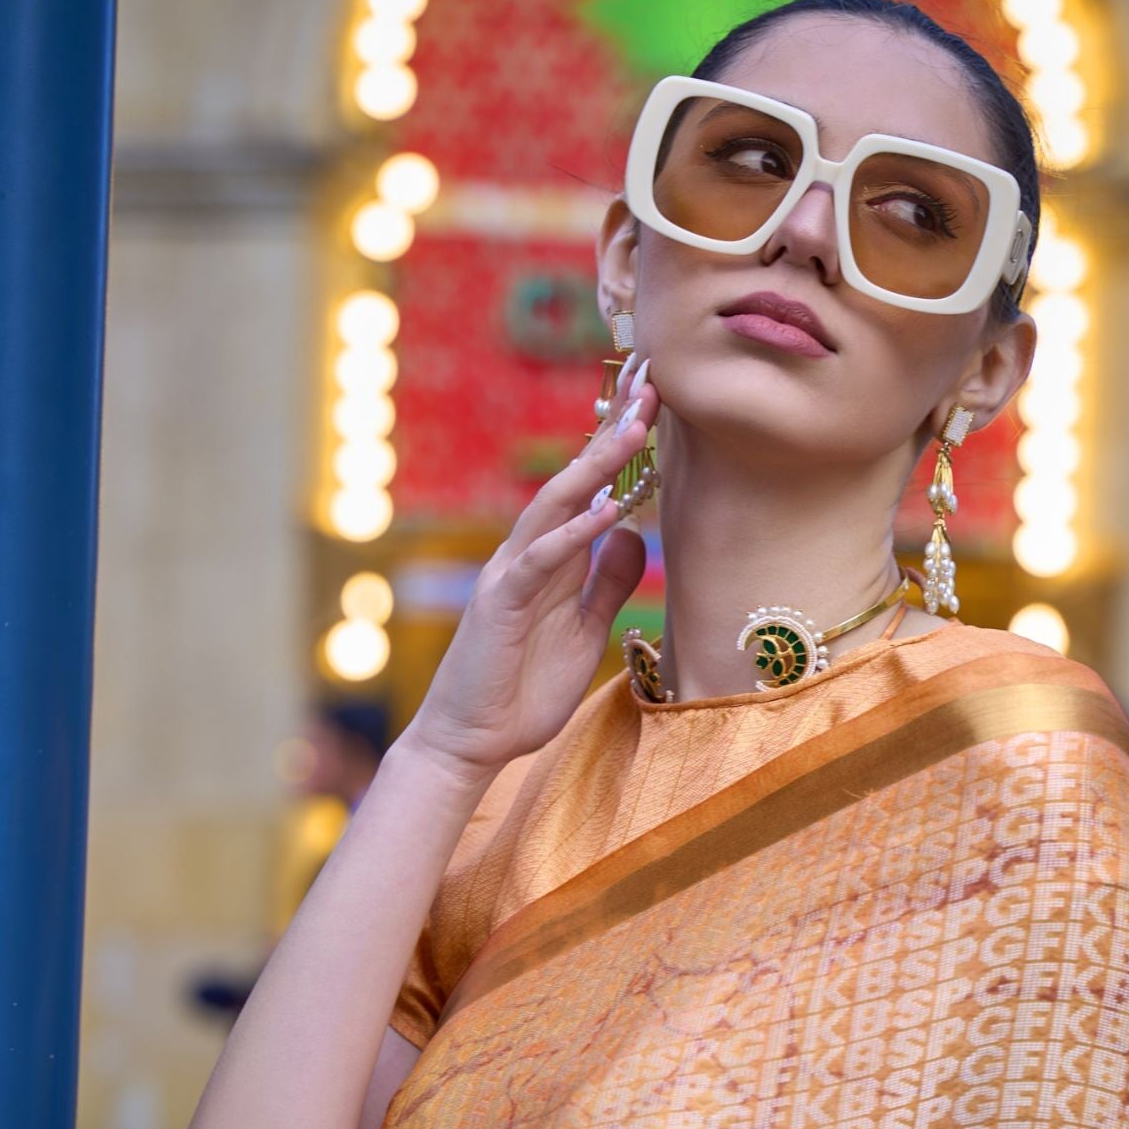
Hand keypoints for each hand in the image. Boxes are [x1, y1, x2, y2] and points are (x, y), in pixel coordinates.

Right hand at [400, 355, 657, 790]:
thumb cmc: (523, 690)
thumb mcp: (585, 631)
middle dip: (612, 436)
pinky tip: (609, 510)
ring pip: (554, 506)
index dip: (621, 450)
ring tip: (635, 430)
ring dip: (596, 467)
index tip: (656, 405)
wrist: (472, 742)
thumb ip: (607, 582)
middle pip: (574, 481)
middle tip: (651, 386)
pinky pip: (541, 559)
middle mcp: (528, 555)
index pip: (590, 492)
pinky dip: (575, 533)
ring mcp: (510, 575)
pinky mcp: (501, 604)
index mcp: (552, 561)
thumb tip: (636, 533)